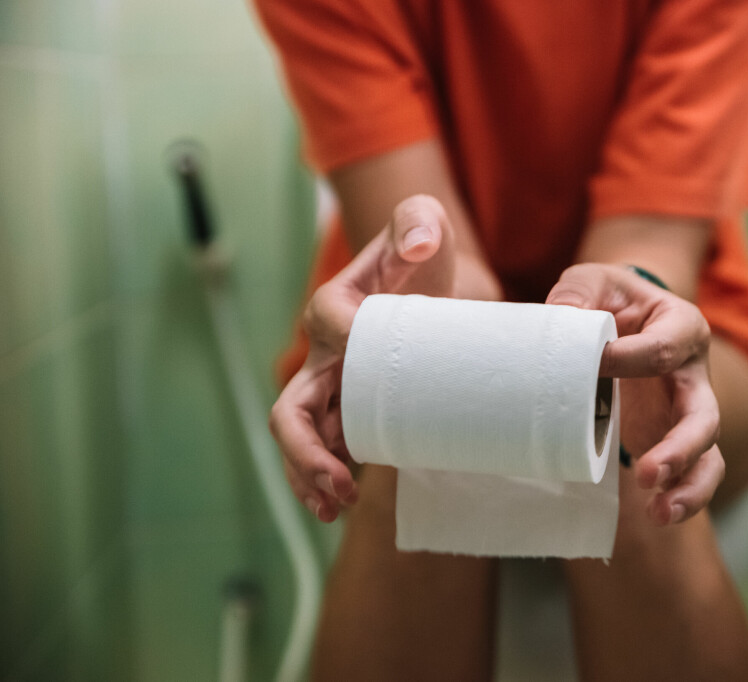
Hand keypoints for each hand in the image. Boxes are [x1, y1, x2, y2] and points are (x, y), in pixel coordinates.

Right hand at [269, 195, 455, 520]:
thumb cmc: (424, 255)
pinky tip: (340, 504)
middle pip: (292, 408)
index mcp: (334, 307)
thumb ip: (418, 220)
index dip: (350, 347)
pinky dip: (324, 479)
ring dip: (309, 476)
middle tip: (340, 483)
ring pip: (301, 437)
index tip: (388, 371)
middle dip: (305, 450)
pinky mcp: (355, 409)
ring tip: (336, 505)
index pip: (328, 326)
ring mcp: (335, 387)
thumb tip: (418, 245)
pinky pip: (326, 448)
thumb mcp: (425, 224)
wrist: (439, 286)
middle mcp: (324, 353)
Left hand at [546, 264, 723, 524]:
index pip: (665, 348)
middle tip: (647, 473)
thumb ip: (575, 296)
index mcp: (681, 325)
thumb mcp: (590, 283)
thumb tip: (557, 323)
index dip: (629, 359)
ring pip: (708, 452)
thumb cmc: (606, 299)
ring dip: (688, 484)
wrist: (620, 317)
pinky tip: (658, 515)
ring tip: (659, 512)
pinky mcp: (673, 437)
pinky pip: (693, 472)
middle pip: (703, 415)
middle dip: (679, 447)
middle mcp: (694, 373)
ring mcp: (688, 410)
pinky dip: (682, 496)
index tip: (594, 364)